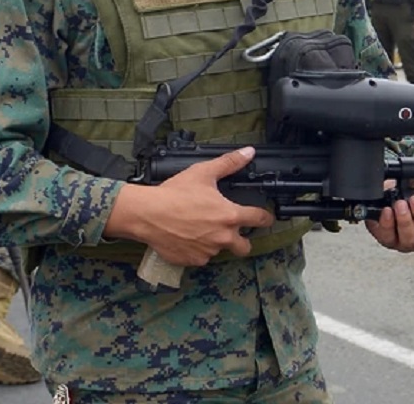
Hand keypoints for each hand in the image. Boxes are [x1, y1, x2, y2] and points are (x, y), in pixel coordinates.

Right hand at [107, 147, 274, 266]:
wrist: (148, 214)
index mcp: (230, 216)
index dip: (265, 218)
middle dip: (243, 240)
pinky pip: (201, 257)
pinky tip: (186, 237)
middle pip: (245, 247)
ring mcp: (209, 251)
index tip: (265, 218)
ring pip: (219, 250)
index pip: (259, 220)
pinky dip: (197, 249)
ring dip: (215, 242)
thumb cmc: (175, 193)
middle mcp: (223, 237)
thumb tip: (249, 152)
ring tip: (199, 229)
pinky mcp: (193, 260)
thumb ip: (229, 163)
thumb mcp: (203, 173)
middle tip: (231, 231)